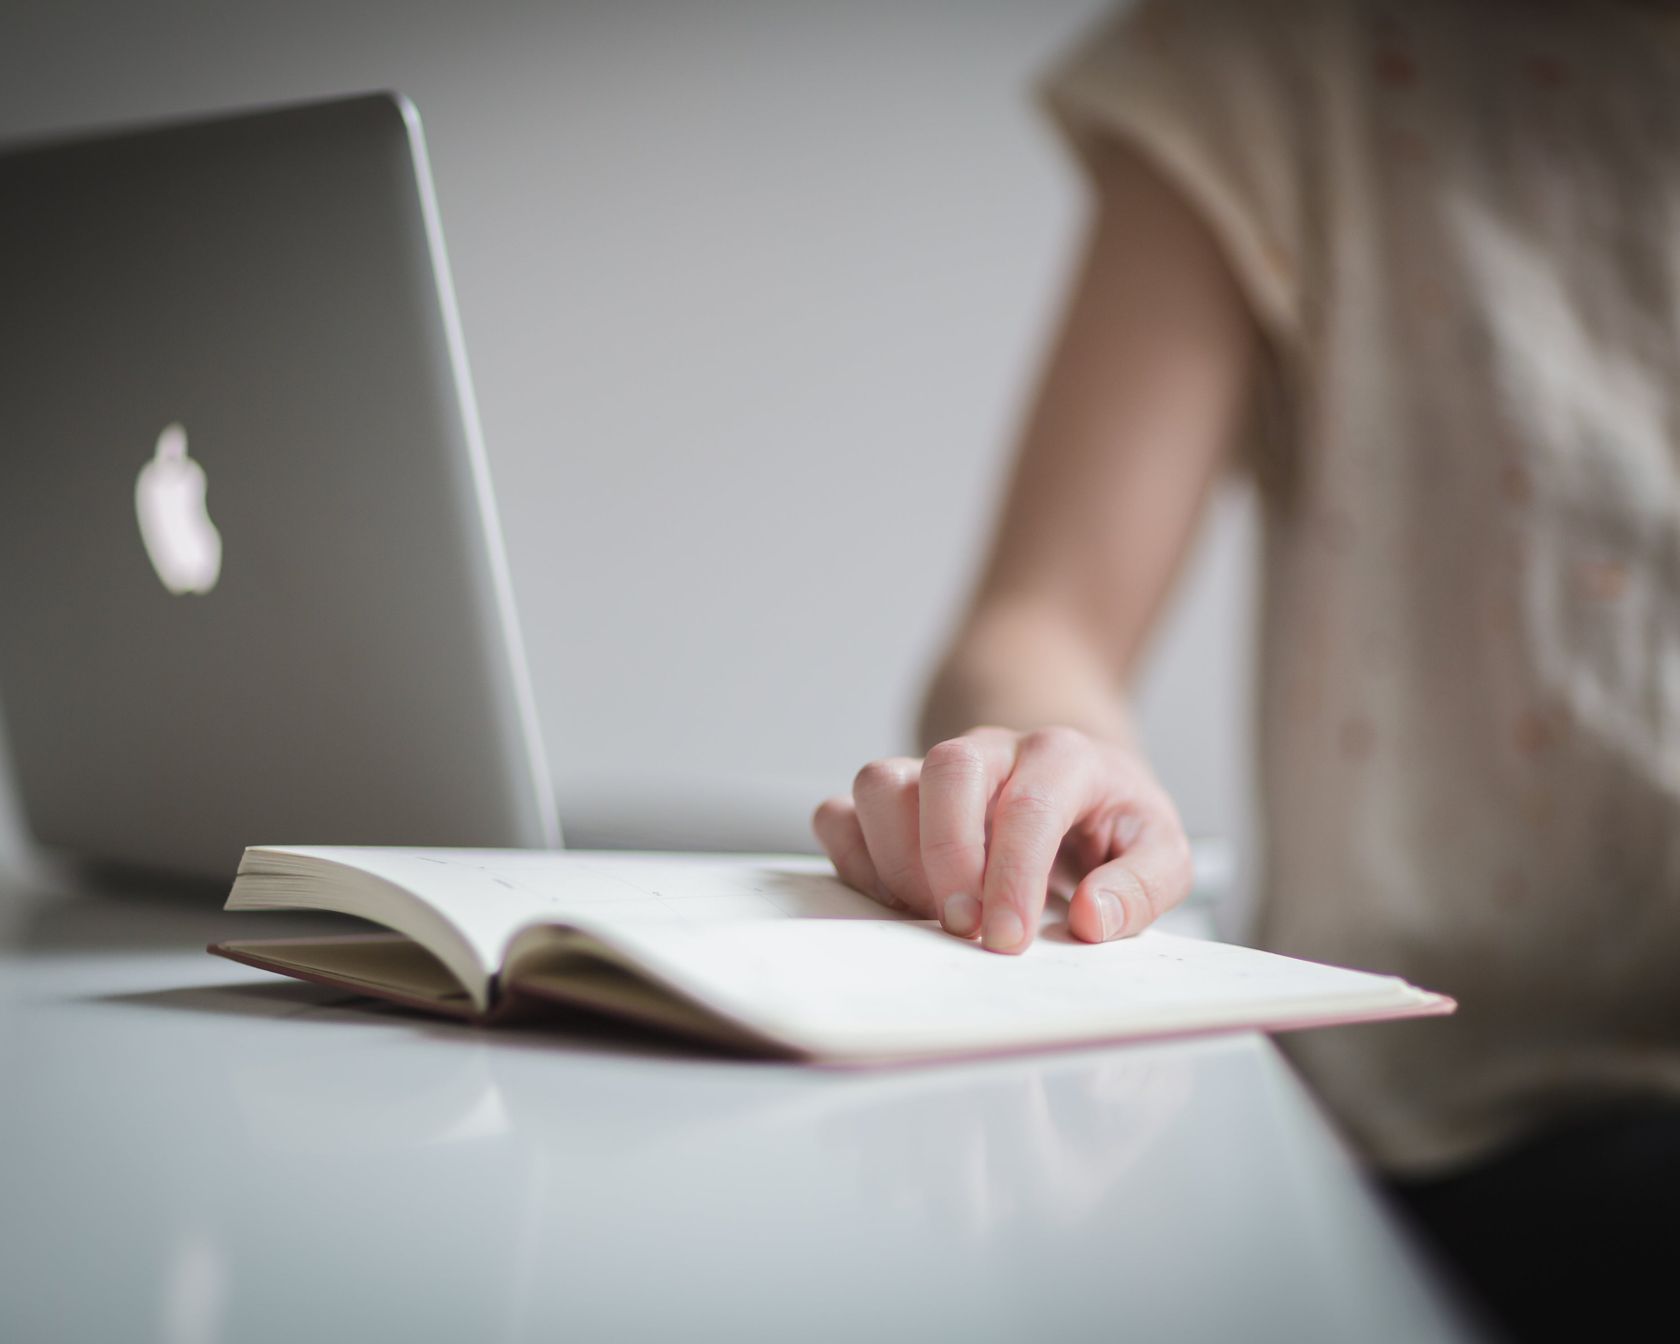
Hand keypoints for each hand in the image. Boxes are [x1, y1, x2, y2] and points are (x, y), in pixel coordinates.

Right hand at [812, 726, 1192, 954]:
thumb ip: (1143, 884)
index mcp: (1063, 757)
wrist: (1072, 783)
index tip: (1007, 940)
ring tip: (929, 915)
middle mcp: (991, 750)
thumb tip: (1094, 918)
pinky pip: (839, 813)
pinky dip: (852, 862)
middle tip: (964, 928)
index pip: (1028, 805)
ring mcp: (931, 770)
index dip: (1012, 875)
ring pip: (879, 783)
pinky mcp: (891, 799)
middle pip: (945, 772)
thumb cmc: (1111, 823)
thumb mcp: (1160, 849)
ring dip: (894, 860)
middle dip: (947, 857)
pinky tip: (894, 902)